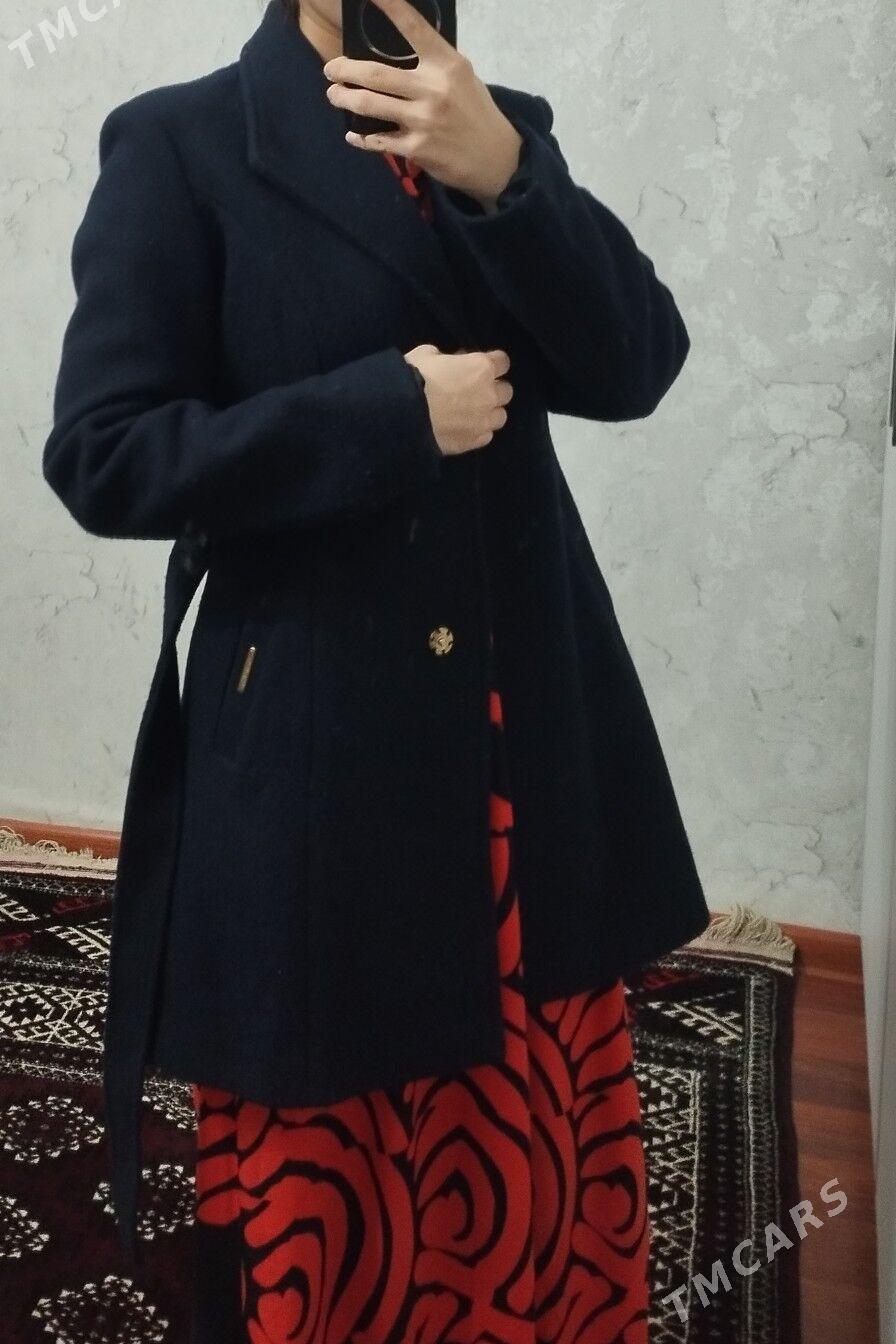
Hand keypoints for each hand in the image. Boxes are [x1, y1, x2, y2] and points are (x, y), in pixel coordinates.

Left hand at [323, 0, 523, 206]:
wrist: (496, 158)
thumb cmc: (475, 113)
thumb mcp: (462, 77)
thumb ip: (434, 64)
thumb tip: (398, 53)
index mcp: (447, 64)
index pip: (414, 28)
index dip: (390, 7)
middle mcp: (433, 89)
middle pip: (376, 74)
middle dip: (344, 70)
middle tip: (330, 69)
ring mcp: (423, 120)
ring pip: (369, 105)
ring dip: (344, 99)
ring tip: (334, 95)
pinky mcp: (416, 148)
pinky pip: (377, 140)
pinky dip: (360, 138)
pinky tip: (353, 134)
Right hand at [405, 344, 512, 455]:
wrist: (402, 415)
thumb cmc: (413, 377)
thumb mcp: (426, 354)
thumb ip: (445, 357)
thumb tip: (451, 363)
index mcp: (480, 368)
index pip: (503, 362)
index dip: (493, 363)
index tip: (482, 366)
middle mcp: (489, 395)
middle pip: (506, 391)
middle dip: (493, 389)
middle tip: (476, 391)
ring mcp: (483, 421)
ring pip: (500, 416)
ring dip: (490, 412)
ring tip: (473, 413)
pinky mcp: (473, 442)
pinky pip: (486, 436)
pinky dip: (479, 431)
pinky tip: (465, 429)